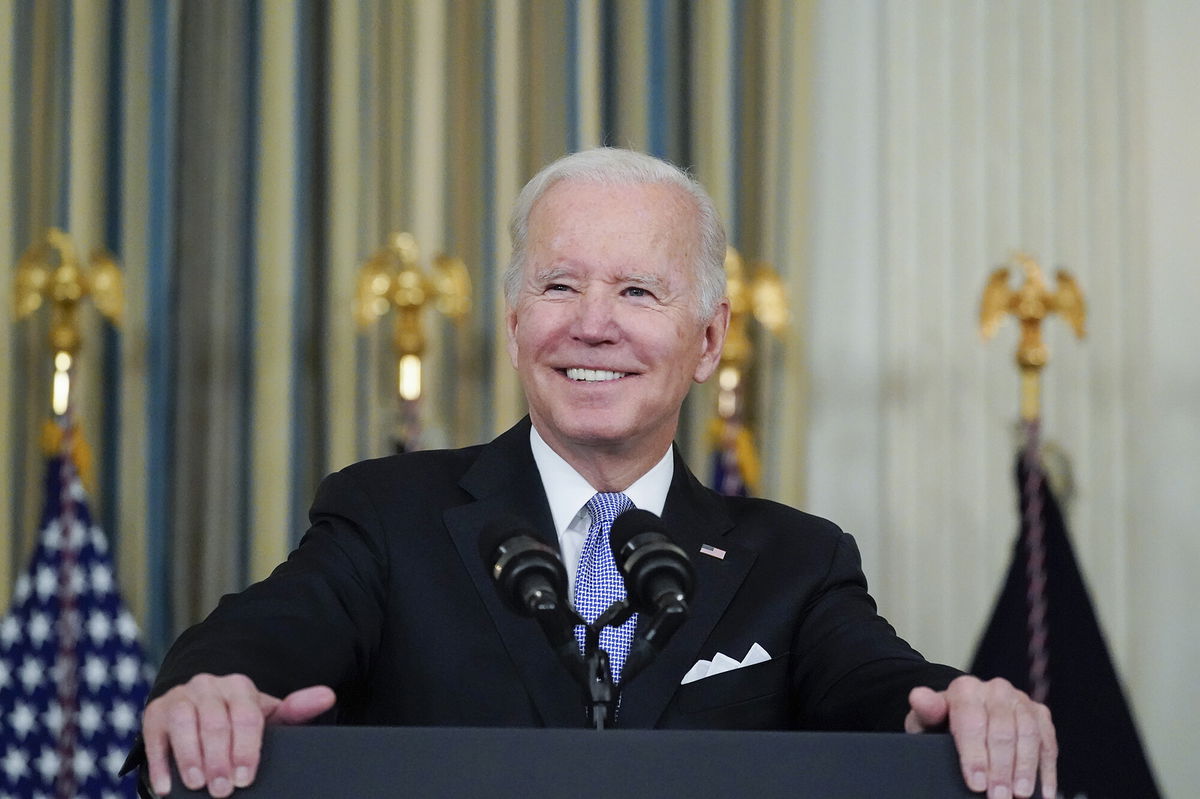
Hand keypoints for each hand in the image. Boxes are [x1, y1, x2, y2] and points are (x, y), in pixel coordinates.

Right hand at [141, 673, 334, 797]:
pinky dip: (160, 762)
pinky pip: (155, 734)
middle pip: (216, 723)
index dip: (246, 750)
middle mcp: (210, 686)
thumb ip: (297, 710)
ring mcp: (181, 696)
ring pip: (184, 722)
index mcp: (241, 687)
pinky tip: (167, 786)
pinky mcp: (155, 711)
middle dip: (219, 760)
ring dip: (190, 757)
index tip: (244, 778)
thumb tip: (328, 695)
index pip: (247, 717)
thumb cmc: (240, 721)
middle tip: (222, 791)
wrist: (200, 709)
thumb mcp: (268, 717)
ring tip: (197, 785)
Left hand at [905, 675, 1055, 798]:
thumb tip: (919, 696)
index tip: (975, 783)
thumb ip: (925, 710)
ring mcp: (1020, 701)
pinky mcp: (1039, 713)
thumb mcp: (927, 720)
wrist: (964, 714)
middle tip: (998, 796)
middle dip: (1001, 768)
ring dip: (1025, 769)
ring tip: (1020, 795)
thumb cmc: (944, 722)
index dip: (974, 755)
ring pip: (1028, 734)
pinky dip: (1047, 768)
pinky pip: (1048, 741)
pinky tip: (1044, 791)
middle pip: (1002, 731)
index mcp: (966, 689)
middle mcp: (996, 690)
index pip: (972, 722)